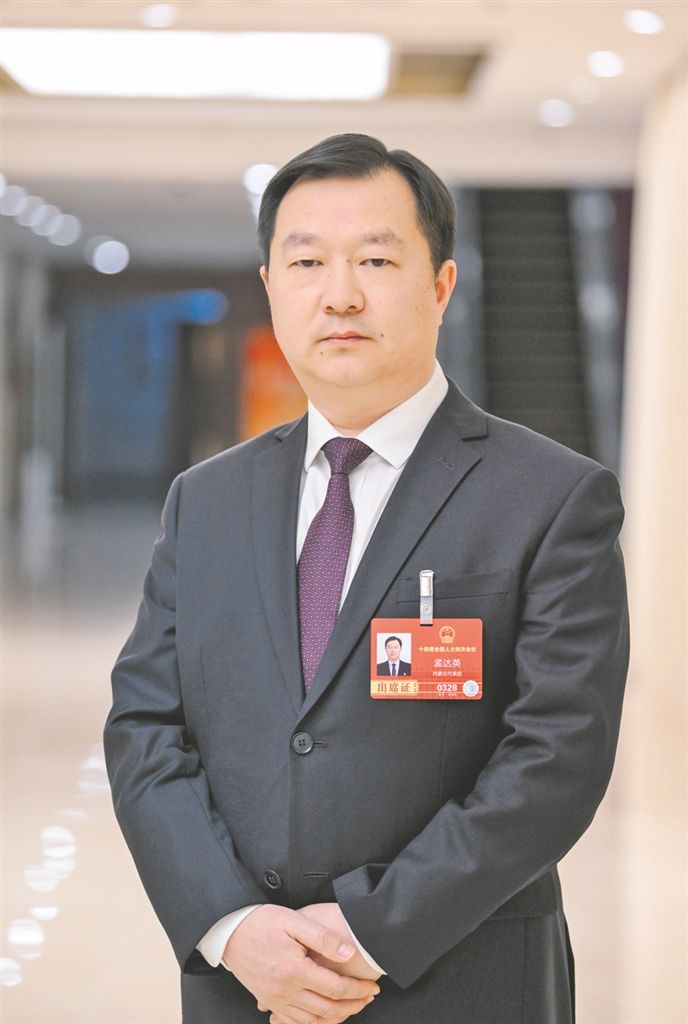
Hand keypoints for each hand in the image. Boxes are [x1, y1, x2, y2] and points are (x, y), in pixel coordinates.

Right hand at [222, 904, 379, 1023]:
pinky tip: (321, 1017)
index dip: (357, 989)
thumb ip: (322, 938)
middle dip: (352, 1006)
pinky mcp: (268, 1000)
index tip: (372, 987)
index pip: (335, 987)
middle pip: (327, 1009)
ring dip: (335, 1017)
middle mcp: (285, 990)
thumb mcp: (294, 920)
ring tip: (351, 1007)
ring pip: (312, 1021)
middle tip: (368, 998)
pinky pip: (293, 1022)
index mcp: (294, 970)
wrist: (230, 931)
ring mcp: (275, 999)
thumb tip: (348, 953)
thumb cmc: (262, 922)